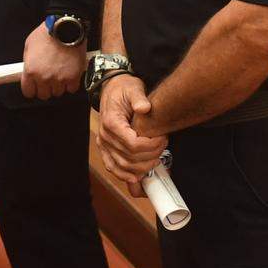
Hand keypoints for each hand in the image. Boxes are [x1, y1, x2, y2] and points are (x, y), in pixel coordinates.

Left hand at [20, 21, 81, 100]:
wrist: (65, 27)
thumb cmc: (46, 33)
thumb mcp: (29, 45)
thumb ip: (28, 61)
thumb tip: (29, 71)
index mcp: (30, 71)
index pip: (28, 92)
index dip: (32, 89)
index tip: (35, 86)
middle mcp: (44, 78)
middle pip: (44, 95)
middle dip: (45, 88)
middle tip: (48, 79)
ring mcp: (59, 79)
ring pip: (58, 93)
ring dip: (58, 85)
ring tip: (60, 74)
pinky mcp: (73, 77)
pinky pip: (71, 89)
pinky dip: (71, 84)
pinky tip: (69, 75)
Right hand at [97, 75, 167, 194]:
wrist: (111, 89)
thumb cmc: (123, 89)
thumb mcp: (133, 88)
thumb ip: (138, 98)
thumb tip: (145, 107)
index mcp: (111, 122)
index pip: (132, 144)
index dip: (151, 146)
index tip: (162, 139)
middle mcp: (105, 136)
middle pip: (129, 157)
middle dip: (150, 156)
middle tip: (164, 148)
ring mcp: (103, 144)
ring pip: (121, 166)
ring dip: (141, 168)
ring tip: (156, 161)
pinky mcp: (105, 149)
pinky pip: (112, 167)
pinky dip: (124, 175)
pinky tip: (136, 178)